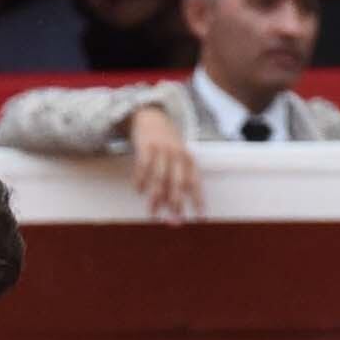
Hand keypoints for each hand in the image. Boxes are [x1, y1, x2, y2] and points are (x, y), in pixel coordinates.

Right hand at [126, 101, 202, 222]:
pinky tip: (139, 191)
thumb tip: (172, 208)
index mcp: (188, 159)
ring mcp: (161, 150)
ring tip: (153, 213)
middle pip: (178, 183)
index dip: (198, 201)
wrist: (152, 117)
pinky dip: (141, 180)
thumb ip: (176, 180)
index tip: (200, 219)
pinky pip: (143, 167)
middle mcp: (177, 155)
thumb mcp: (177, 158)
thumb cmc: (166, 145)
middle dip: (176, 204)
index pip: (195, 183)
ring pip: (159, 179)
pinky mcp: (146, 146)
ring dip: (156, 198)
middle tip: (175, 222)